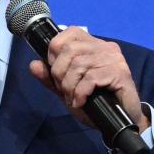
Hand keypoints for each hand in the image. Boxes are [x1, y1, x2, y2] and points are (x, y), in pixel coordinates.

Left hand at [28, 27, 149, 131]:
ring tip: (73, 98)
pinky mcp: (120, 72)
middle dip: (59, 74)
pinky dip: (80, 93)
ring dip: (69, 86)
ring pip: (78, 65)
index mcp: (92, 45)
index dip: (54, 51)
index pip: (68, 33)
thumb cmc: (96, 103)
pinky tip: (81, 102)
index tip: (55, 72)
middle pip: (69, 50)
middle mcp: (104, 47)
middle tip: (64, 90)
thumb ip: (50, 78)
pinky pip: (90, 78)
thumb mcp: (68, 90)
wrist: (119, 121)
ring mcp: (113, 58)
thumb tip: (33, 64)